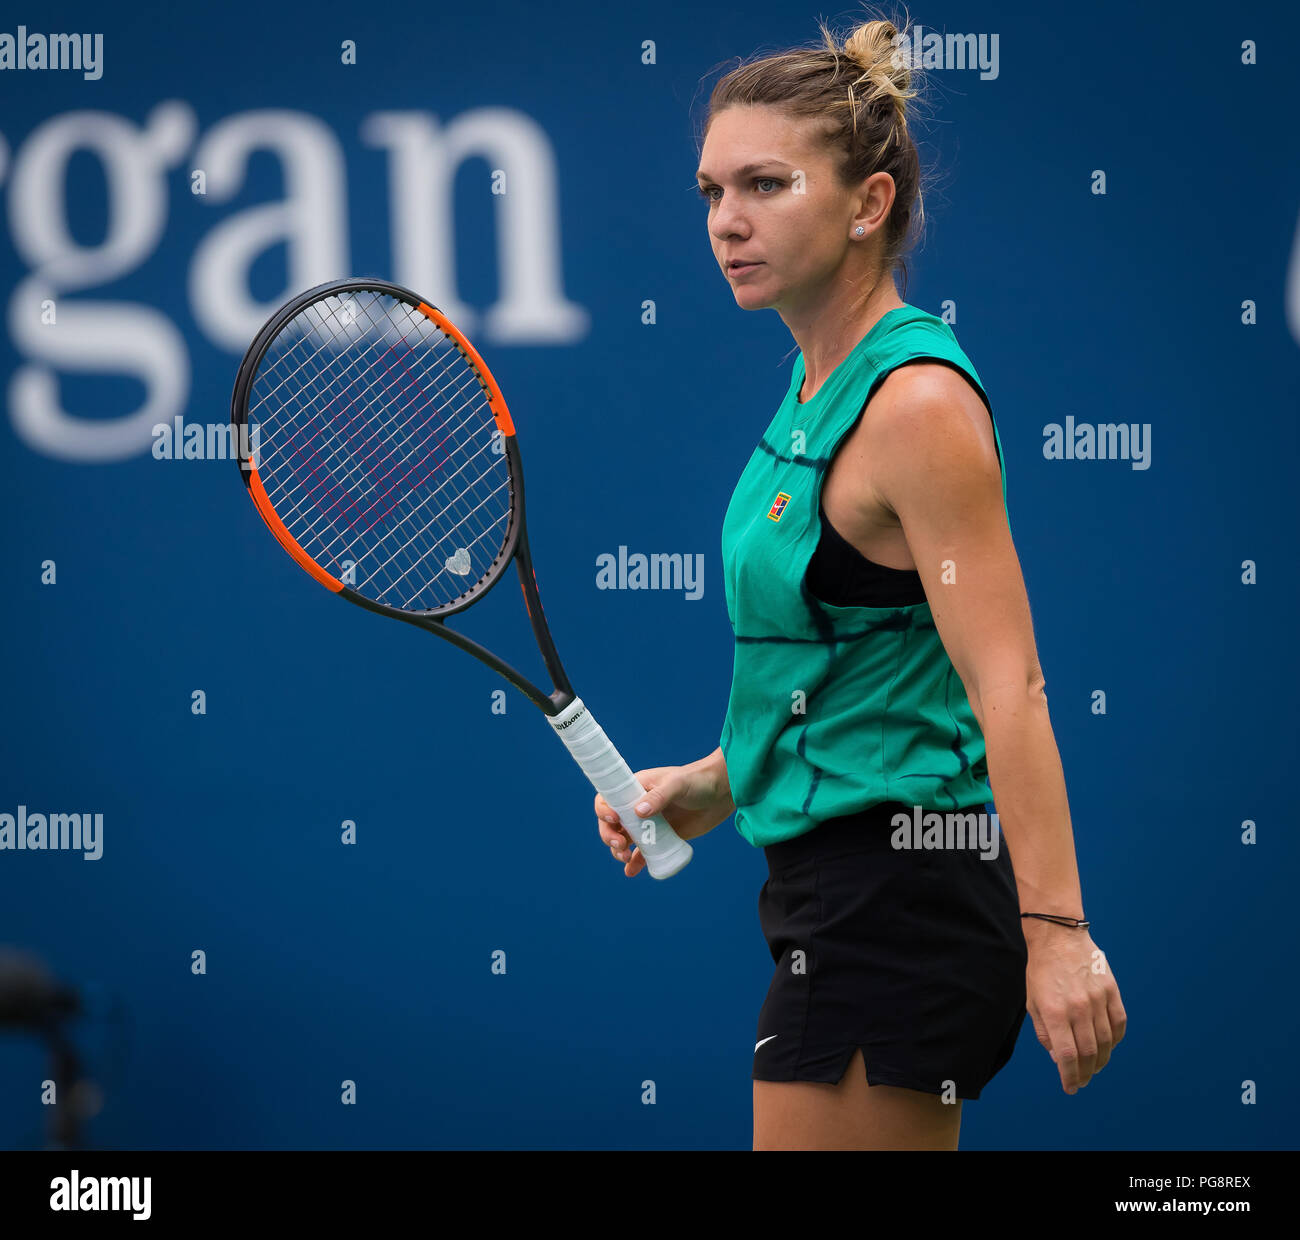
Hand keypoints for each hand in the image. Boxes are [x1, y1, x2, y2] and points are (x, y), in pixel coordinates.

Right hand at [594, 763, 728, 876]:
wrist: (721, 793)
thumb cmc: (697, 781)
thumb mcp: (677, 784)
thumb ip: (658, 797)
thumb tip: (638, 812)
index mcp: (635, 788)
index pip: (609, 799)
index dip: (604, 810)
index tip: (614, 819)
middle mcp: (637, 806)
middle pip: (612, 824)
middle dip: (609, 835)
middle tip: (620, 844)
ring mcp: (648, 824)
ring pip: (624, 840)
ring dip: (618, 850)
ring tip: (625, 857)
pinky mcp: (660, 838)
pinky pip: (642, 853)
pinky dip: (635, 863)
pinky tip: (631, 871)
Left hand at [1025, 924, 1126, 1092]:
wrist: (1058, 936)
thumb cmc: (1040, 970)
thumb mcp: (1032, 1001)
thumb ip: (1045, 1032)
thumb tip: (1059, 1059)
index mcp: (1055, 1012)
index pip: (1067, 1056)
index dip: (1070, 1077)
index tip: (1070, 1088)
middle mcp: (1078, 1008)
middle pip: (1088, 1053)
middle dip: (1085, 1073)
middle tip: (1081, 1081)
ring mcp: (1097, 999)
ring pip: (1106, 1042)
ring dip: (1101, 1061)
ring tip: (1093, 1068)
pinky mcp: (1111, 991)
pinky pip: (1119, 1024)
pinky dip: (1115, 1040)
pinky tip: (1108, 1047)